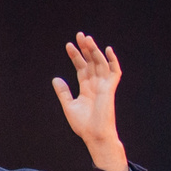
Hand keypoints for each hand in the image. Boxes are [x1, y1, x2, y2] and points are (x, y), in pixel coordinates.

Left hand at [50, 32, 129, 170]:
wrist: (94, 135)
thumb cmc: (83, 124)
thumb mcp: (69, 105)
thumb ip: (63, 92)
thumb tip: (55, 78)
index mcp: (86, 88)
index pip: (81, 67)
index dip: (75, 56)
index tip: (68, 45)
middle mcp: (95, 84)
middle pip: (91, 62)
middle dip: (85, 49)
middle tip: (80, 35)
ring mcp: (103, 86)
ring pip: (100, 63)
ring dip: (94, 50)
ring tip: (87, 39)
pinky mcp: (110, 89)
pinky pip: (114, 72)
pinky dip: (112, 60)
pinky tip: (107, 49)